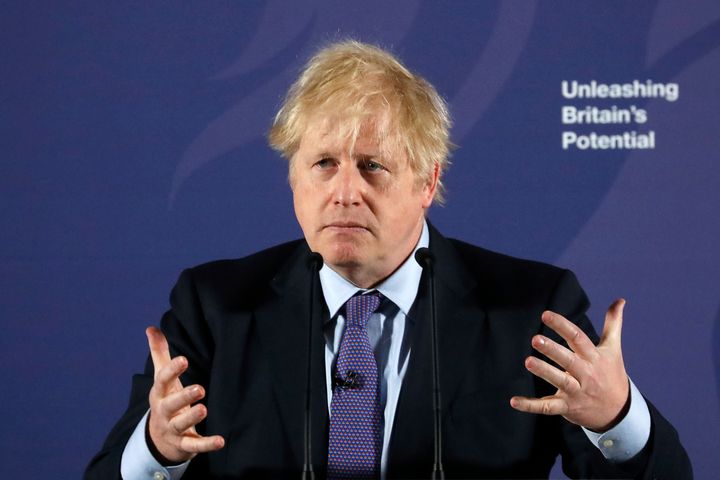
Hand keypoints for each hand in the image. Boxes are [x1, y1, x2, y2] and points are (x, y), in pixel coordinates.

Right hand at [145, 326, 224, 462]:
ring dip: (192, 417)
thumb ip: (159, 353)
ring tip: (204, 409)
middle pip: (170, 405)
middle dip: (183, 397)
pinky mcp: (184, 444)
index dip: (172, 370)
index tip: (183, 359)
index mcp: (159, 394)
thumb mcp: (162, 379)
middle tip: (199, 388)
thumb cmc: (165, 400)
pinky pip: (195, 445)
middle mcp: (164, 412)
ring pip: (181, 425)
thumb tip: (151, 328)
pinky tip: (221, 441)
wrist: (159, 439)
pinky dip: (207, 444)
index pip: (163, 381)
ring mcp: (173, 429)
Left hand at [510, 299, 629, 430]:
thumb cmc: (611, 374)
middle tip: (535, 339)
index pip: (578, 338)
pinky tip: (513, 401)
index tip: (545, 315)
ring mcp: (576, 392)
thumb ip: (613, 324)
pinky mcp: (567, 407)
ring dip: (544, 372)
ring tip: (528, 361)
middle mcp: (586, 374)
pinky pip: (547, 407)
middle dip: (552, 350)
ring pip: (559, 381)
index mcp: (594, 357)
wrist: (619, 412)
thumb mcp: (613, 349)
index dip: (562, 326)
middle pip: (568, 360)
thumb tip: (620, 299)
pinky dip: (530, 405)